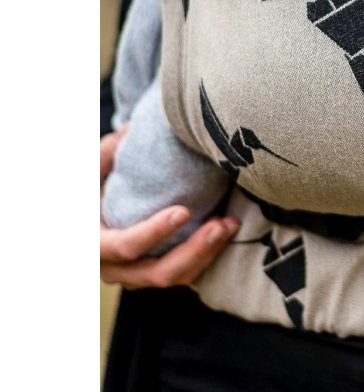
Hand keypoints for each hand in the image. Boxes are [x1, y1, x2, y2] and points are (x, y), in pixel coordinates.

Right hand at [100, 127, 238, 288]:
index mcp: (93, 244)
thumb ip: (108, 152)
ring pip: (176, 278)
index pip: (124, 247)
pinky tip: (226, 229)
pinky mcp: (155, 272)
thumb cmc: (90, 184)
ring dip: (207, 253)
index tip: (183, 211)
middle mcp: (113, 269)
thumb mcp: (91, 168)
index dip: (153, 232)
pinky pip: (185, 274)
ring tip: (230, 224)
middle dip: (195, 250)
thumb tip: (135, 128)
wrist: (91, 212)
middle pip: (157, 273)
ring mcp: (136, 275)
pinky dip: (208, 255)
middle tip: (222, 223)